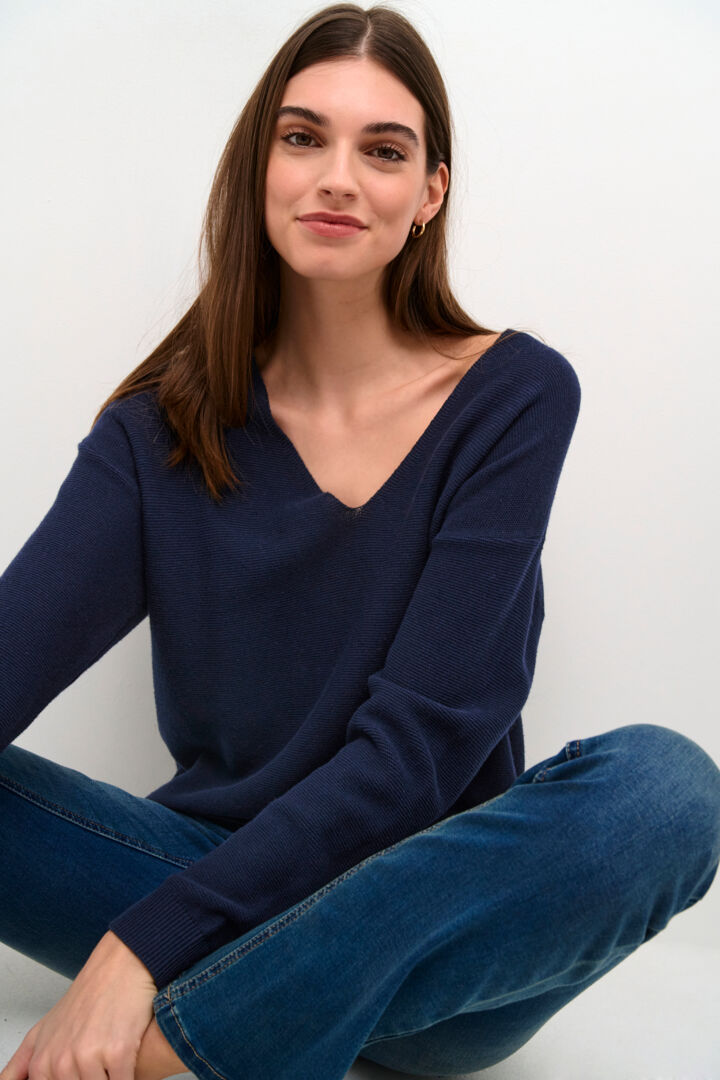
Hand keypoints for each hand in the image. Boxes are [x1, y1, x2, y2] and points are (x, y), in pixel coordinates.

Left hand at [0, 931, 157, 1079]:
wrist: (118, 967)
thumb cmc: (85, 998)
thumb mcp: (41, 1031)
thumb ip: (20, 1066)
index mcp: (42, 1064)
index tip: (77, 1070)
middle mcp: (60, 1063)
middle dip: (91, 1077)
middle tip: (95, 1058)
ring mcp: (87, 1058)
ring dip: (109, 1076)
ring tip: (110, 1056)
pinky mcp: (117, 1052)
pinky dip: (126, 1075)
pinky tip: (125, 1059)